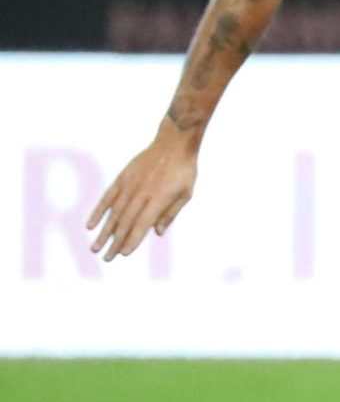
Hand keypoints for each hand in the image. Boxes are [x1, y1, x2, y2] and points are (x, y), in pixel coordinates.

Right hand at [87, 123, 200, 260]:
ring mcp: (129, 186)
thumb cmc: (183, 170)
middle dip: (115, 242)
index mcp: (158, 199)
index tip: (124, 253)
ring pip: (113, 213)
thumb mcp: (185, 193)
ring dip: (104, 232)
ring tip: (95, 247)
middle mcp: (141, 194)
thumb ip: (170, 213)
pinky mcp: (122, 178)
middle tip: (106, 257)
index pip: (142, 224)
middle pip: (125, 222)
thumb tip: (157, 232)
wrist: (173, 144)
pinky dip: (98, 212)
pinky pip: (107, 198)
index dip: (132, 239)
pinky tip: (91, 225)